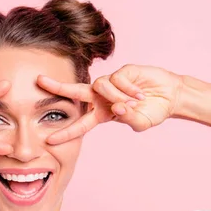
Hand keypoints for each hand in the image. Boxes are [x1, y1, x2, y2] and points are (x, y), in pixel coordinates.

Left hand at [37, 64, 183, 143]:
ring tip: (135, 102)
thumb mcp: (141, 123)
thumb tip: (117, 107)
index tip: (50, 140)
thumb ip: (129, 118)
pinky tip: (140, 94)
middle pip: (75, 92)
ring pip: (101, 87)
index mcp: (102, 114)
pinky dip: (129, 90)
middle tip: (39, 82)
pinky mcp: (123, 71)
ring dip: (117, 97)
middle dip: (57, 87)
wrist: (171, 96)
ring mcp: (111, 83)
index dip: (66, 132)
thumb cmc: (153, 111)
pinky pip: (117, 80)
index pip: (81, 124)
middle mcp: (103, 97)